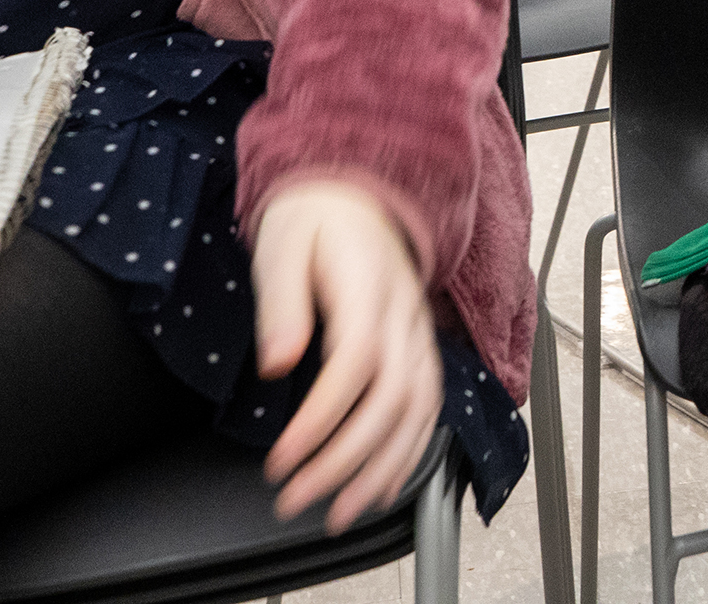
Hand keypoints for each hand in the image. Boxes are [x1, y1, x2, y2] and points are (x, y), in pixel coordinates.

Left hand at [252, 178, 442, 530]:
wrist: (355, 194)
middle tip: (298, 499)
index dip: (321, 420)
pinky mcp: (420, 349)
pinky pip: (429, 406)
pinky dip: (410, 452)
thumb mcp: (281, 248)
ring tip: (342, 512)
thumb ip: (282, 306)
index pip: (356, 365)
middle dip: (347, 460)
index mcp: (370, 289)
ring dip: (383, 468)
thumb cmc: (312, 221)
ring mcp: (419, 335)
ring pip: (419, 410)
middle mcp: (406, 318)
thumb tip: (279, 364)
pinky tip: (383, 486)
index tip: (281, 459)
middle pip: (393, 399)